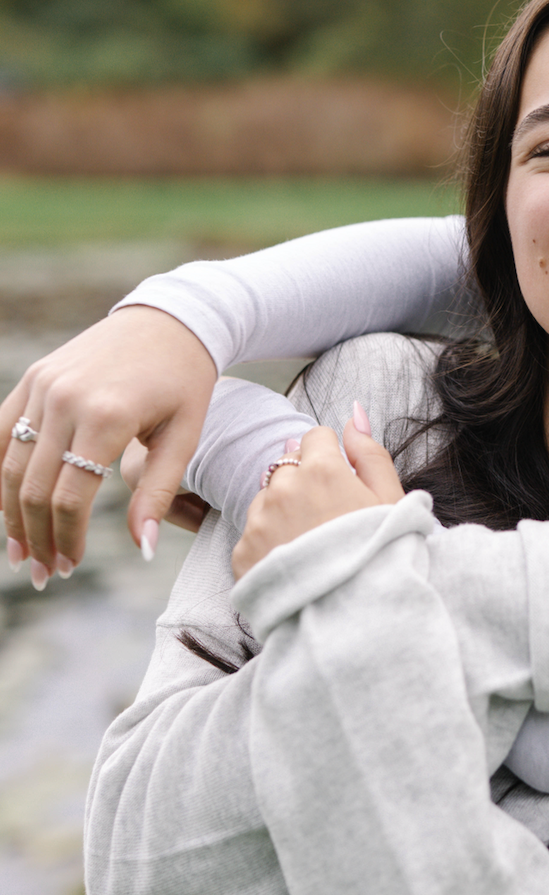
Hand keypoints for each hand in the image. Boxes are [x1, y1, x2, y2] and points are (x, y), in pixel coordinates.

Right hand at [0, 307, 217, 575]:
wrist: (170, 321)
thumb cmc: (184, 384)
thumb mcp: (185, 437)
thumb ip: (158, 493)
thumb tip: (144, 549)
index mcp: (107, 416)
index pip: (69, 497)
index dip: (65, 539)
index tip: (69, 568)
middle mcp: (65, 399)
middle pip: (32, 487)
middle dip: (35, 537)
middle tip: (42, 574)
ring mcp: (43, 385)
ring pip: (7, 464)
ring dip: (9, 514)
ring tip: (21, 552)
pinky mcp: (33, 378)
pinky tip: (4, 508)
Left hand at [231, 415, 403, 579]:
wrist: (353, 618)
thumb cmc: (380, 558)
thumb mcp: (390, 500)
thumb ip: (370, 453)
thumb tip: (354, 414)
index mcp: (322, 470)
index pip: (316, 437)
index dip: (330, 458)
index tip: (340, 483)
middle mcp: (283, 488)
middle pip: (287, 467)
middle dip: (303, 482)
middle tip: (327, 519)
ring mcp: (259, 520)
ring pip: (266, 499)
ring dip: (281, 512)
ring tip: (309, 545)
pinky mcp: (242, 553)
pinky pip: (252, 535)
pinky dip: (268, 544)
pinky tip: (293, 564)